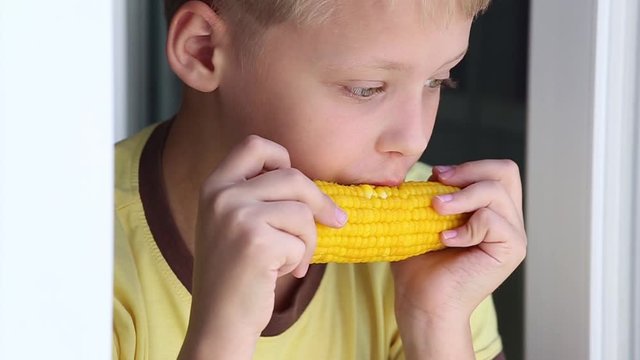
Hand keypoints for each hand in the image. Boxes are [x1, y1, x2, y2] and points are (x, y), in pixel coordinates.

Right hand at [179, 135, 345, 358]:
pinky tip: (282, 273)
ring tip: (294, 261)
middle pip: (292, 176)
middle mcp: (221, 195)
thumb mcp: (235, 224)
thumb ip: (260, 197)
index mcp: (214, 185)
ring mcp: (236, 216)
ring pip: (302, 212)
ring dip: (308, 240)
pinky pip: (301, 240)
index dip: (283, 158)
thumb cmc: (236, 273)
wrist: (219, 320)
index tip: (298, 185)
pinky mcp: (256, 241)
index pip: (256, 145)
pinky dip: (300, 260)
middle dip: (319, 202)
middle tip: (336, 222)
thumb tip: (317, 189)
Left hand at [390, 160, 526, 358]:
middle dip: (469, 170)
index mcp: (491, 210)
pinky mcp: (511, 251)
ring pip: (497, 191)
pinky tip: (447, 239)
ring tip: (436, 210)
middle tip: (439, 183)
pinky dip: (467, 225)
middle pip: (506, 171)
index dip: (467, 165)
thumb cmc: (419, 264)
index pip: (496, 170)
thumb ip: (435, 193)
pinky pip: (494, 220)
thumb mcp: (424, 217)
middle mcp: (508, 220)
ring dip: (461, 197)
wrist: (421, 301)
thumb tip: (433, 170)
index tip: (435, 175)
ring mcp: (513, 235)